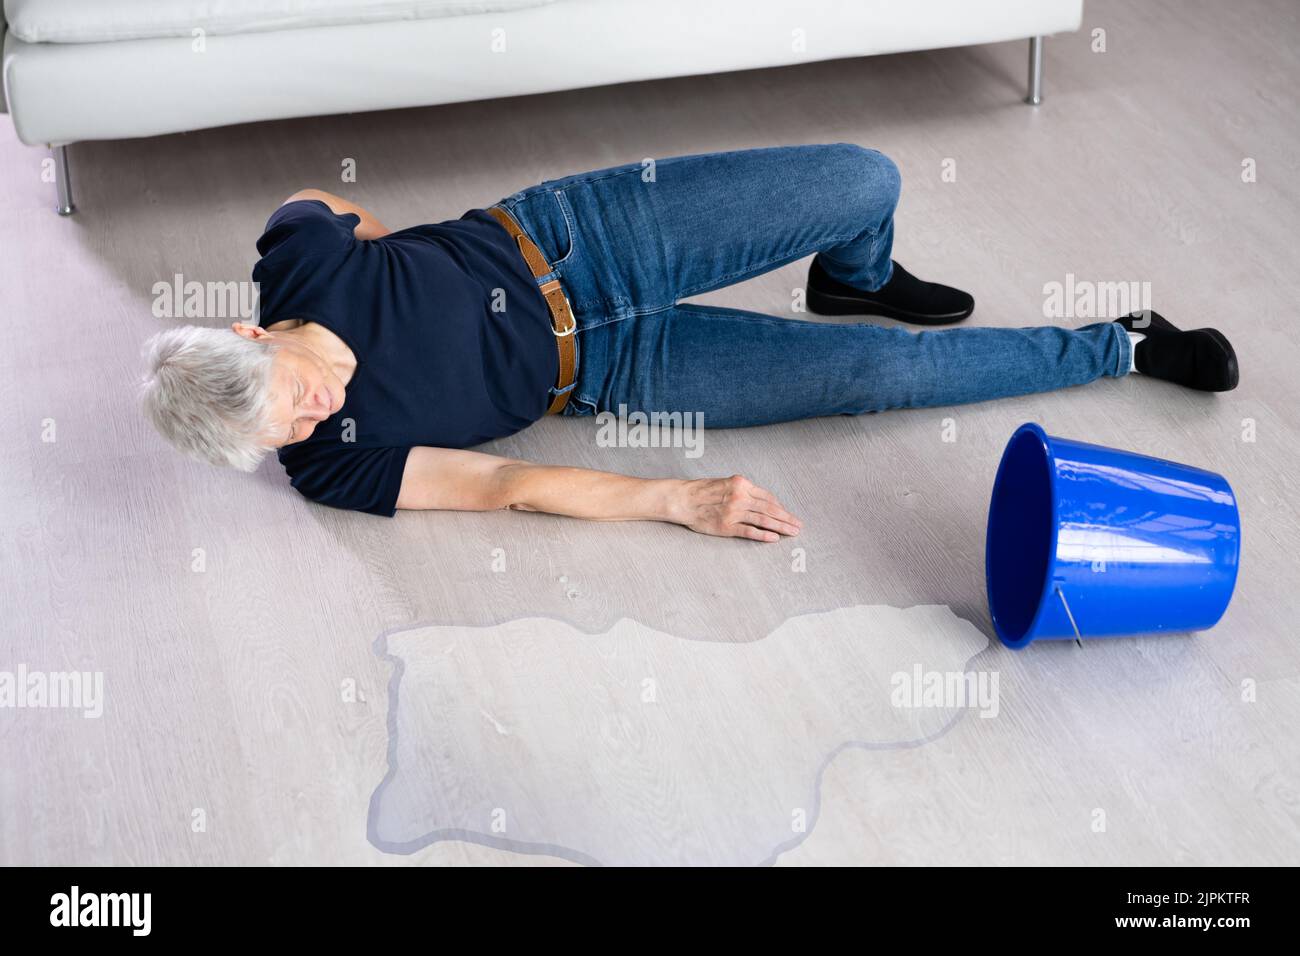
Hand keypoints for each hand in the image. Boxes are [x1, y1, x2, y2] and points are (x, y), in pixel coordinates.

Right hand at [670, 475, 802, 542]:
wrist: (682, 499)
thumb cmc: (701, 491)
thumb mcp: (725, 483)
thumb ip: (742, 490)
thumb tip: (760, 500)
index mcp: (741, 484)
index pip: (767, 497)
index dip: (780, 506)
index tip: (788, 514)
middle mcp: (740, 497)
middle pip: (770, 509)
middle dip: (786, 518)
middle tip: (798, 525)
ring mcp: (734, 512)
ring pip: (763, 520)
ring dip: (781, 527)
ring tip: (792, 532)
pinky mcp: (727, 526)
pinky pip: (749, 531)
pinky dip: (764, 535)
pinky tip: (775, 538)